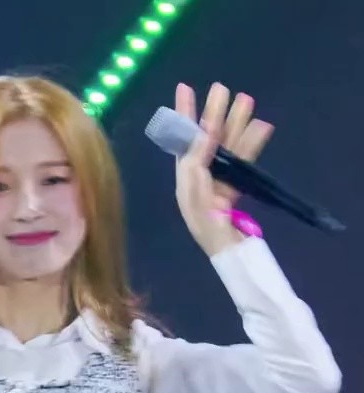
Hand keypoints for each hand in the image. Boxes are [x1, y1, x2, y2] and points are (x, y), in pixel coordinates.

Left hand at [174, 82, 273, 256]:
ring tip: (247, 100)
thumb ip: (198, 159)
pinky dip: (252, 144)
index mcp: (185, 177)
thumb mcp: (196, 191)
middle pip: (209, 138)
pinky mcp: (236, 188)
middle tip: (223, 88)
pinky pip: (244, 161)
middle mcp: (200, 176)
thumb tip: (205, 130)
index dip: (184, 113)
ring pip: (229, 146)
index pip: (184, 139)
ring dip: (237, 123)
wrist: (227, 250)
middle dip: (216, 113)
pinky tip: (262, 127)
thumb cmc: (207, 224)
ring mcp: (219, 181)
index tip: (184, 88)